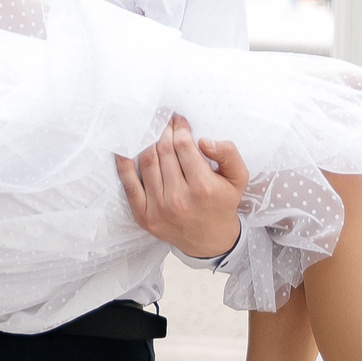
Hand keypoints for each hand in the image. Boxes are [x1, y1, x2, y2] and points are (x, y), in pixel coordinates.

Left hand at [116, 116, 247, 259]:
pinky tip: (124, 149)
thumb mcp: (238, 178)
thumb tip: (203, 140)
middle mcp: (179, 198)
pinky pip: (128, 184)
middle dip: (164, 131)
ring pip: (147, 162)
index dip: (179, 127)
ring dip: (147, 142)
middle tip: (164, 121)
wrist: (211, 240)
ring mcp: (158, 208)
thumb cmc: (222, 203)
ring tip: (151, 131)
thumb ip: (228, 154)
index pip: (183, 145)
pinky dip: (123, 164)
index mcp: (203, 187)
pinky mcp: (144, 216)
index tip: (178, 119)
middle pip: (163, 151)